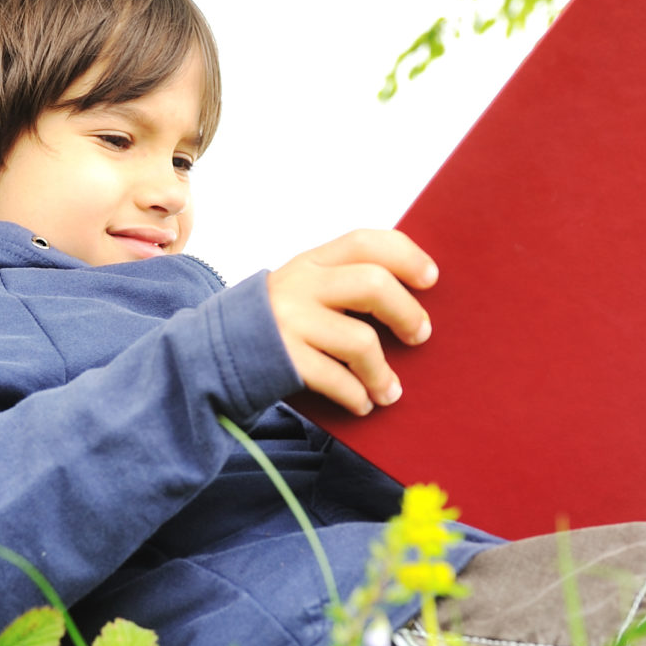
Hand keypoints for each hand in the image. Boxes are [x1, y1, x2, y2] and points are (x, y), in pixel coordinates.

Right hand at [265, 229, 437, 414]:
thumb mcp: (304, 289)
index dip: (406, 256)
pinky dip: (356, 395)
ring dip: (382, 373)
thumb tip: (410, 301)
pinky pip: (336, 379)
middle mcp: (300, 284)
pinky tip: (362, 403)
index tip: (431, 279)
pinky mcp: (283, 358)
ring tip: (390, 392)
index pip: (366, 242)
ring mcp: (290, 321)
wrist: (214, 354)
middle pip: (372, 284)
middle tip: (420, 335)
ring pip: (360, 341)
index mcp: (313, 261)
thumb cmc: (278, 324)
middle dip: (407, 312)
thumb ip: (342, 283)